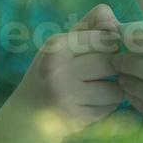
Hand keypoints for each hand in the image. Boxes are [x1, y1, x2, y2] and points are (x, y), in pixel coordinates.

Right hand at [9, 4, 122, 142]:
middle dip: (113, 66)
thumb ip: (90, 25)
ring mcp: (67, 97)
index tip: (104, 49)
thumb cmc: (49, 71)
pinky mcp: (77, 119)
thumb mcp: (62, 43)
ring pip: (115, 88)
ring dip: (113, 88)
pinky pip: (110, 107)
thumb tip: (116, 23)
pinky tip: (91, 102)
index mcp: (56, 46)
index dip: (111, 43)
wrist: (26, 114)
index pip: (104, 37)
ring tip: (98, 87)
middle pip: (111, 62)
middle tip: (102, 70)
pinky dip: (107, 105)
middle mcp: (59, 71)